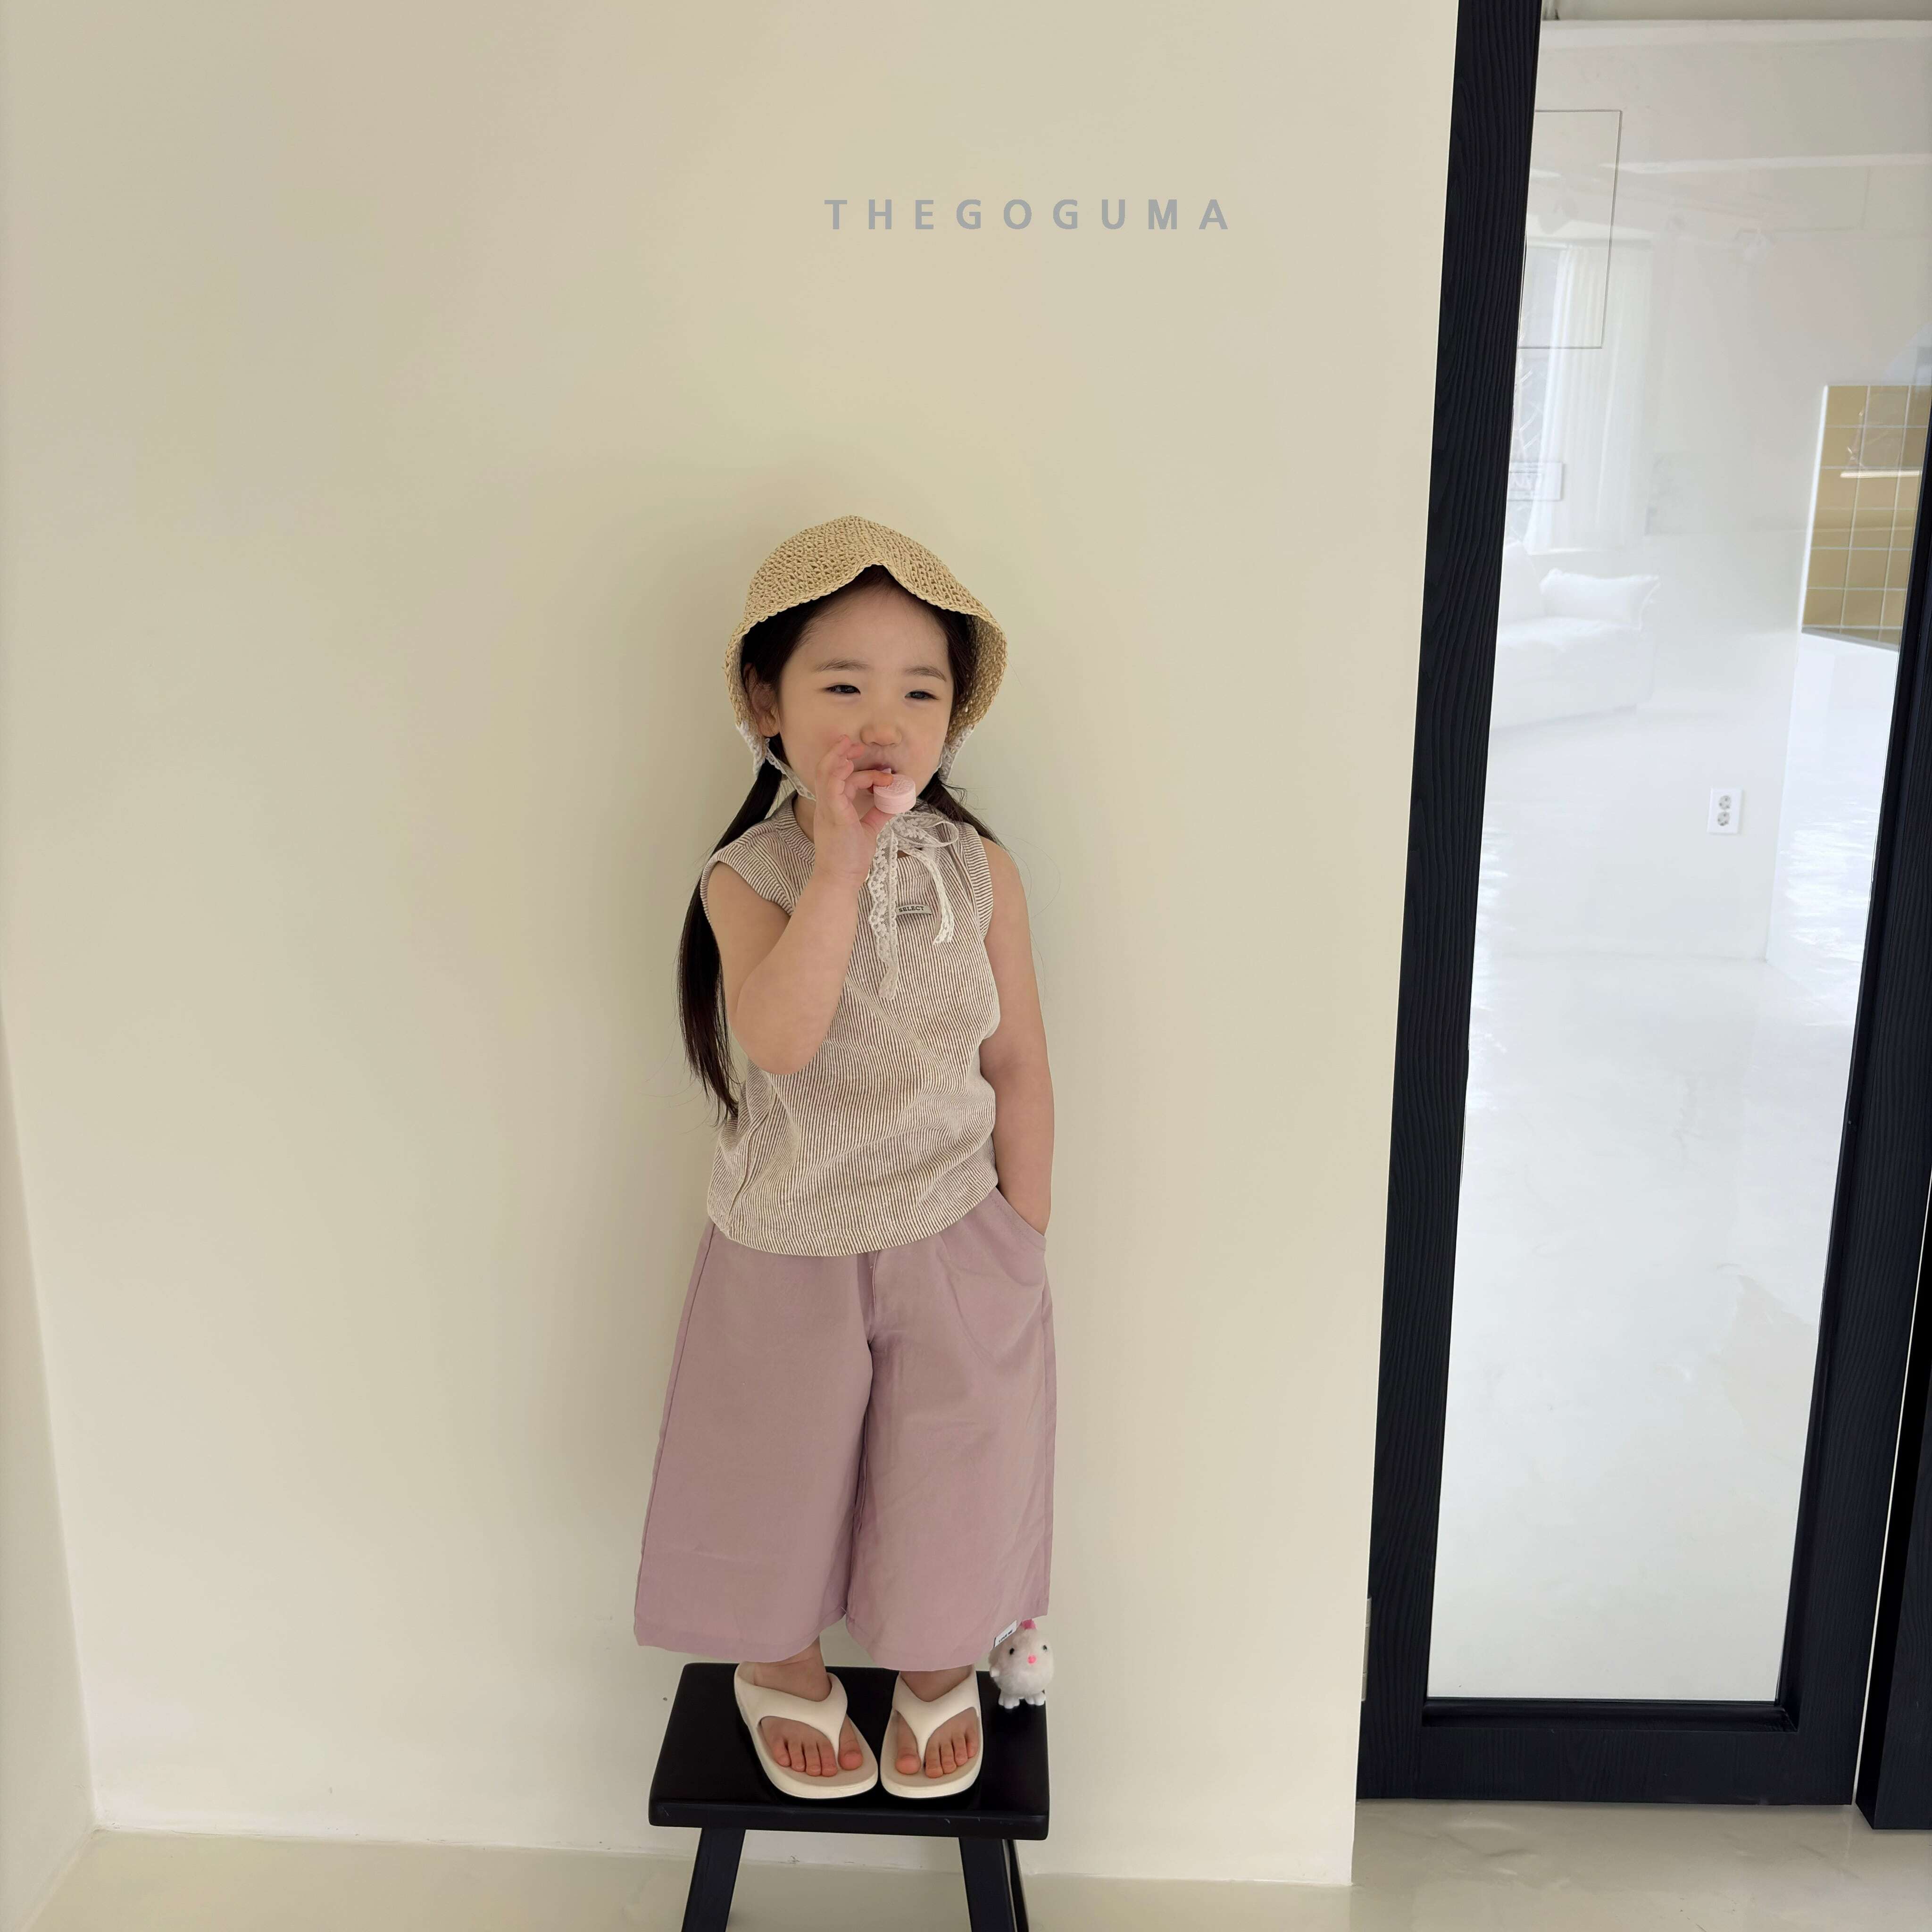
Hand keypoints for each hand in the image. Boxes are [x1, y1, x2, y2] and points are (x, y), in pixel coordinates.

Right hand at [809, 735, 895, 884]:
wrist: (840, 879)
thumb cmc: (850, 859)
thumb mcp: (868, 830)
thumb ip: (878, 814)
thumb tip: (893, 802)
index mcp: (832, 808)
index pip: (838, 780)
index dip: (855, 769)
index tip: (876, 769)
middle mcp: (826, 806)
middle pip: (825, 770)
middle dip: (839, 753)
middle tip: (854, 744)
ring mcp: (828, 810)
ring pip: (827, 774)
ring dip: (840, 757)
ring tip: (854, 748)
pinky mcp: (834, 816)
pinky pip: (831, 788)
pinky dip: (839, 773)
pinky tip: (849, 764)